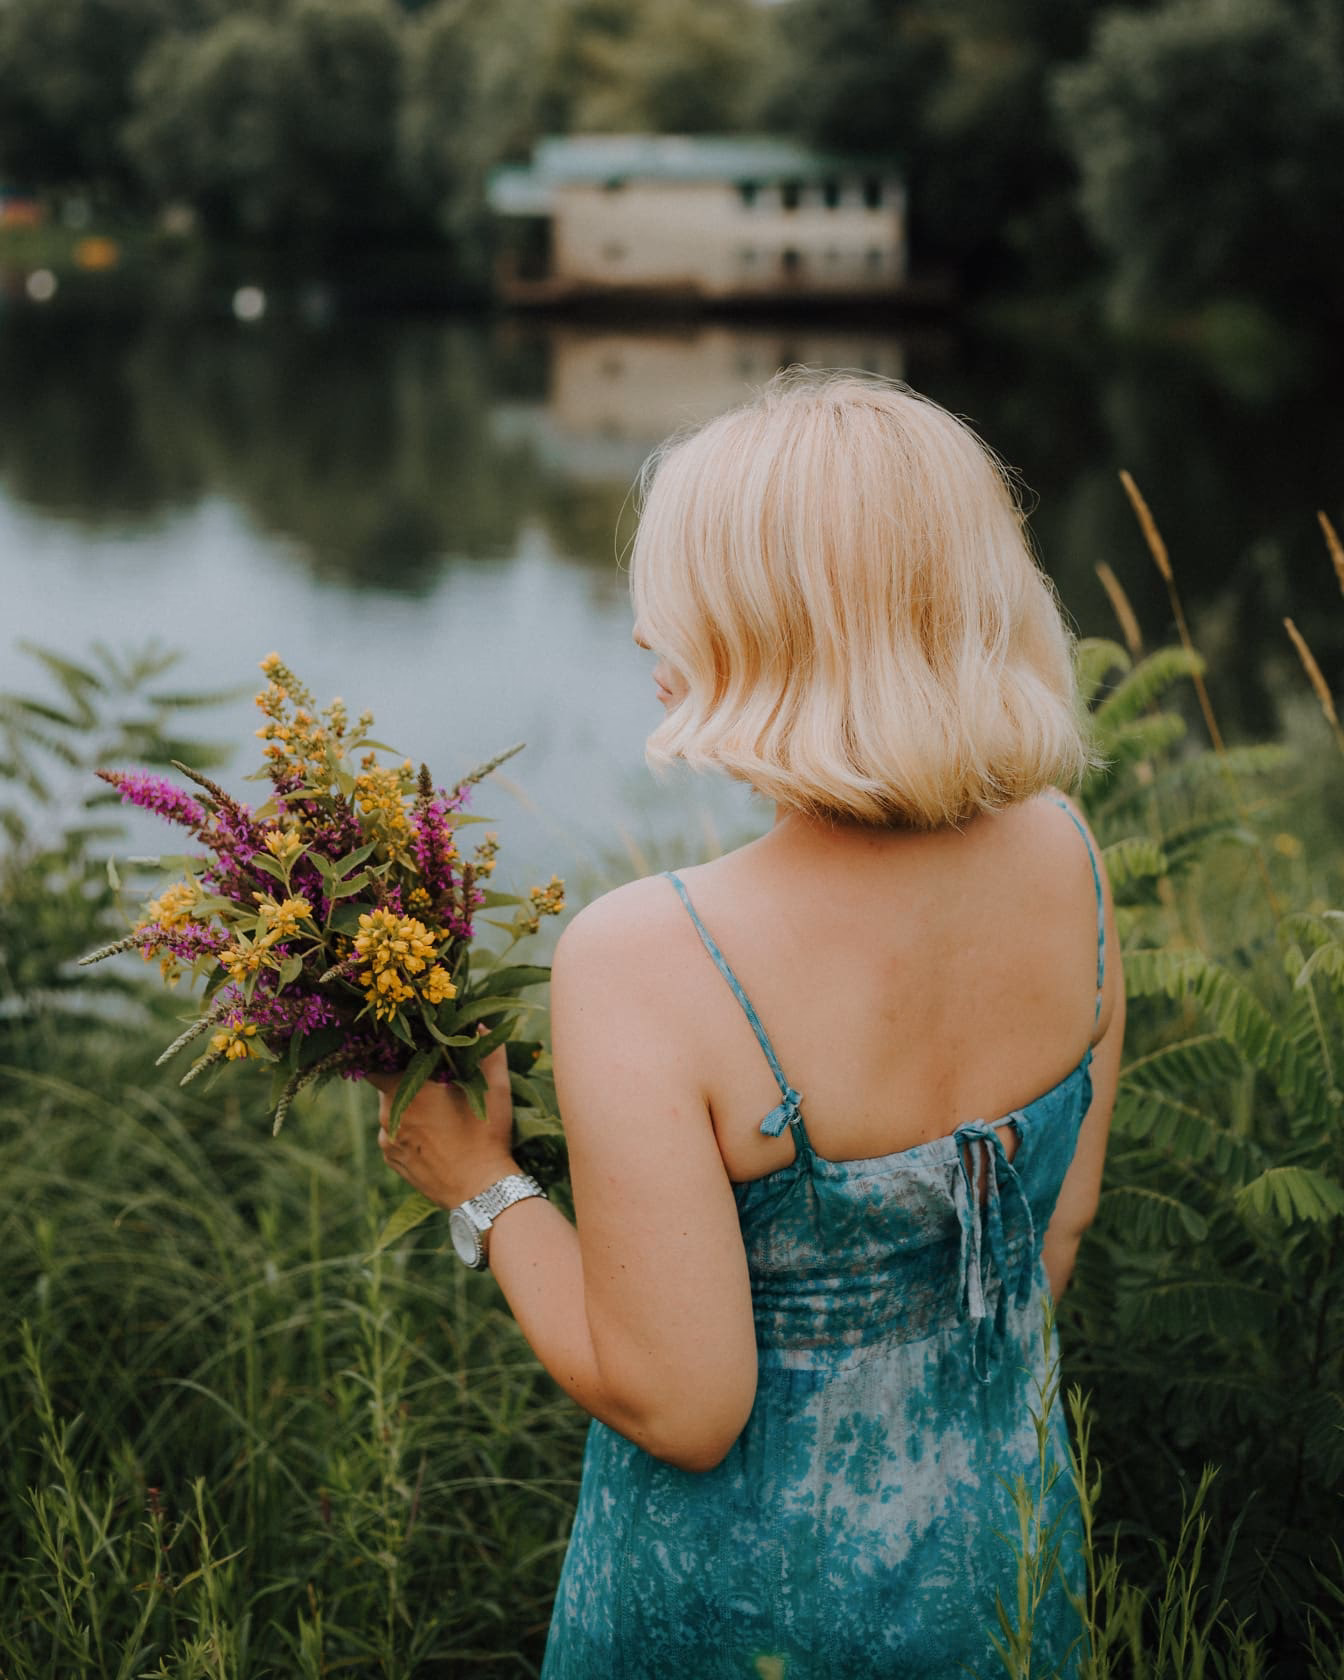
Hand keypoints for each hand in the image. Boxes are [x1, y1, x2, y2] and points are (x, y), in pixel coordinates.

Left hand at [372, 1045, 516, 1207]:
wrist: (481, 1192)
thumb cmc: (487, 1136)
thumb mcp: (495, 1089)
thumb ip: (489, 1052)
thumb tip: (482, 1027)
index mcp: (406, 1090)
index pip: (377, 1062)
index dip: (389, 1055)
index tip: (407, 1053)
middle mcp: (387, 1115)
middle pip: (388, 1087)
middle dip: (407, 1082)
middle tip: (435, 1083)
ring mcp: (387, 1141)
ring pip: (392, 1113)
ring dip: (409, 1109)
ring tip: (440, 1115)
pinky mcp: (392, 1162)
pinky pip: (394, 1136)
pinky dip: (409, 1132)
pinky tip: (435, 1137)